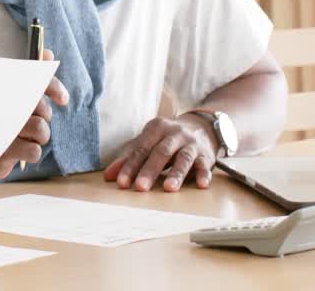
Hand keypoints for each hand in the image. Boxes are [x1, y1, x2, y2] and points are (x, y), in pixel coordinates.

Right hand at [0, 49, 68, 182]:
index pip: (36, 81)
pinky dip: (31, 151)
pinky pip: (34, 151)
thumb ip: (30, 74)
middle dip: (43, 116)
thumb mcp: (10, 96)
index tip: (62, 100)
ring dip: (39, 135)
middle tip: (30, 119)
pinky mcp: (2, 152)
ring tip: (24, 135)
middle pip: (41, 108)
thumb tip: (47, 53)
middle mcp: (2, 106)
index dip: (53, 87)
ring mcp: (2, 129)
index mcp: (3, 88)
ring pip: (41, 129)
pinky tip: (19, 151)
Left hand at [103, 114, 217, 191]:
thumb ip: (129, 157)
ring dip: (176, 174)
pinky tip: (201, 185)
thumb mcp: (148, 142)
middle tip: (140, 187)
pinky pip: (204, 165)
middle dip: (150, 170)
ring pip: (183, 158)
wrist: (201, 127)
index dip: (130, 166)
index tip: (121, 183)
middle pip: (161, 152)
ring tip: (169, 188)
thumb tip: (108, 176)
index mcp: (156, 128)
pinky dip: (204, 175)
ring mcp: (192, 144)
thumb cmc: (167, 138)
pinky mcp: (206, 155)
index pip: (141, 149)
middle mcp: (175, 134)